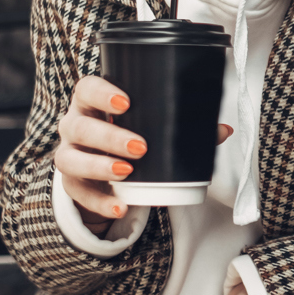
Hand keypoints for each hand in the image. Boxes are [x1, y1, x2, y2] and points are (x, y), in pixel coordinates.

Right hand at [53, 75, 229, 230]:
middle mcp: (74, 126)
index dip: (101, 93)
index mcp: (92, 103)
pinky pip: (79, 194)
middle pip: (80, 126)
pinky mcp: (72, 185)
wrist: (107, 171)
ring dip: (99, 166)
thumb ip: (187, 127)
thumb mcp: (152, 128)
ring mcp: (69, 156)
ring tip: (127, 172)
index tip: (126, 102)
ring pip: (70, 159)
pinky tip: (121, 206)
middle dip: (109, 136)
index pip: (86, 89)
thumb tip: (224, 130)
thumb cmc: (131, 136)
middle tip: (140, 146)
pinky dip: (100, 203)